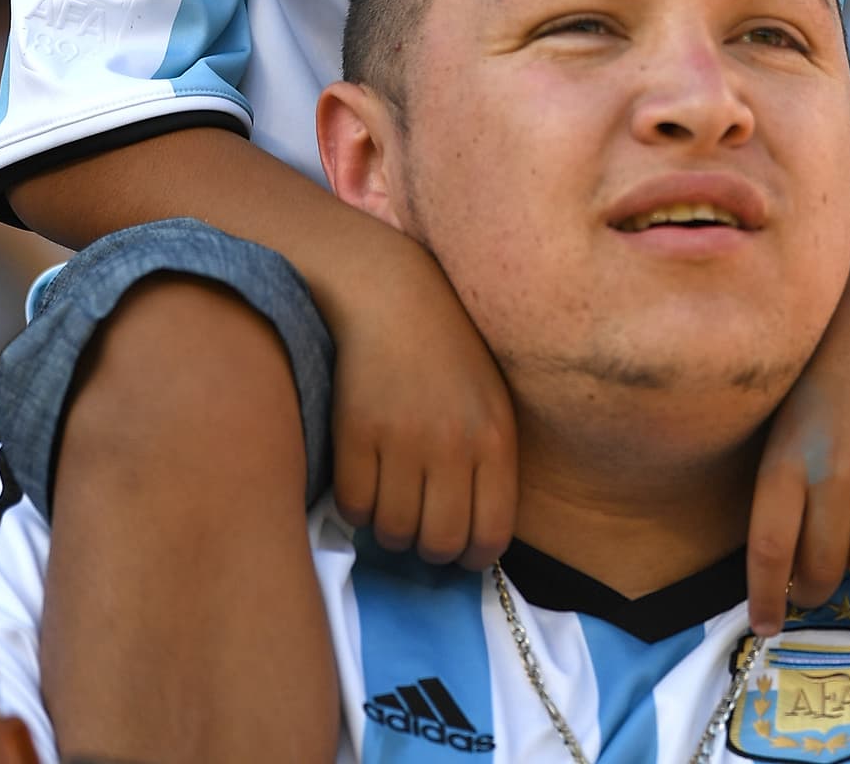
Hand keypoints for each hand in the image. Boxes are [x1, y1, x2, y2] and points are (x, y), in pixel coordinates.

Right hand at [329, 222, 517, 568]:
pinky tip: (362, 479)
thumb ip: (488, 462)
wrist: (390, 294)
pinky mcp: (356, 434)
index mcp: (496, 437)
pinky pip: (354, 506)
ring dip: (388, 527)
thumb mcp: (489, 399)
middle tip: (417, 523)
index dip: (471, 555)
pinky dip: (355, 505)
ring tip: (388, 499)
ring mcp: (403, 440)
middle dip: (427, 546)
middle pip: (438, 543)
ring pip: (393, 531)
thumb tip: (473, 536)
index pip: (490, 535)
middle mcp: (454, 445)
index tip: (457, 545)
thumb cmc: (446, 348)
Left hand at [745, 310, 849, 633]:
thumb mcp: (777, 433)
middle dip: (817, 584)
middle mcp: (833, 470)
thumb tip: (785, 574)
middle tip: (817, 575)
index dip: (767, 597)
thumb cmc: (814, 387)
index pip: (771, 550)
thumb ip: (779, 496)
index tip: (766, 625)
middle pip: (826, 568)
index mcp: (784, 460)